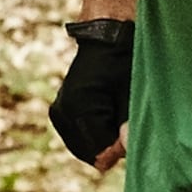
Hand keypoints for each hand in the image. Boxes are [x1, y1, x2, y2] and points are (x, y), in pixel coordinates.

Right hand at [51, 24, 131, 169]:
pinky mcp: (59, 114)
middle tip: (128, 124)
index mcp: (79, 106)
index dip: (121, 149)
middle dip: (111, 146)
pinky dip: (95, 137)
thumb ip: (128, 126)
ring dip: (103, 142)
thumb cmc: (125, 62)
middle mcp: (63, 112)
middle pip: (91, 152)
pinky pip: (79, 140)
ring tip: (118, 119)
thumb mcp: (133, 93)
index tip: (133, 133)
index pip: (100, 149)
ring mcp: (58, 114)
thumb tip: (122, 153)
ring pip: (85, 148)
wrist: (106, 38)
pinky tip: (108, 122)